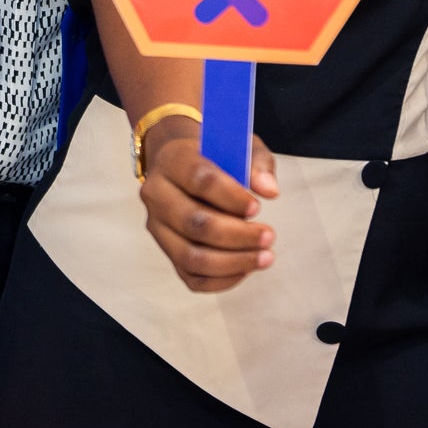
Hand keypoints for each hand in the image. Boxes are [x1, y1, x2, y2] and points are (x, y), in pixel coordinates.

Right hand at [138, 125, 280, 292]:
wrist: (180, 165)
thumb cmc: (215, 157)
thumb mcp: (239, 148)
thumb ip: (257, 164)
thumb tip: (270, 190)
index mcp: (173, 160)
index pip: (200, 180)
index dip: (231, 197)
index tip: (257, 207)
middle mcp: (157, 195)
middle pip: (195, 223)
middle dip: (238, 235)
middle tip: (269, 236)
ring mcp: (158, 227)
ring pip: (191, 256)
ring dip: (233, 262)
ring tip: (265, 257)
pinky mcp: (167, 251)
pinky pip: (192, 277)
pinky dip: (223, 279)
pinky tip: (246, 268)